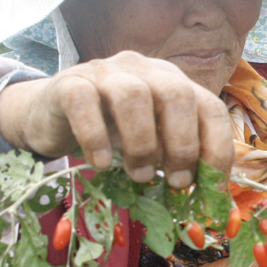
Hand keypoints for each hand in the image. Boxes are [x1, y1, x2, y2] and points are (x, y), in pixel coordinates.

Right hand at [0, 51, 235, 188]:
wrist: (50, 116)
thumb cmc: (109, 132)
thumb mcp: (150, 143)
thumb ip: (175, 158)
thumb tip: (207, 197)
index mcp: (172, 82)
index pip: (210, 107)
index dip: (217, 147)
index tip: (212, 185)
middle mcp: (144, 70)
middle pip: (177, 94)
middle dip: (183, 144)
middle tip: (177, 182)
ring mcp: (106, 72)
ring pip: (133, 96)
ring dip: (142, 143)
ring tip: (140, 175)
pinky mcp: (69, 83)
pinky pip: (84, 103)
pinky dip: (96, 137)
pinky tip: (101, 163)